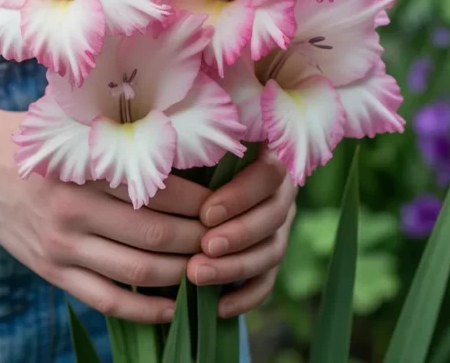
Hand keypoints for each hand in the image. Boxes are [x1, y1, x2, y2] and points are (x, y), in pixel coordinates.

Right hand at [0, 105, 208, 323]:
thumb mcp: (77, 125)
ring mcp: (63, 244)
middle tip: (229, 239)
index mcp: (88, 166)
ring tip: (211, 270)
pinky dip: (146, 309)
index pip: (159, 189)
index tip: (228, 202)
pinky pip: (107, 299)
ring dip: (181, 274)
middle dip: (199, 240)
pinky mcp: (52, 270)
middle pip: (155, 233)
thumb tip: (186, 133)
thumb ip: (121, 132)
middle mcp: (76, 207)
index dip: (200, 201)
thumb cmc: (39, 137)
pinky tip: (173, 308)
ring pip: (137, 269)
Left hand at [187, 149, 295, 317]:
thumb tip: (169, 156)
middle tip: (203, 247)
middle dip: (238, 234)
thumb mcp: (195, 143)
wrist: (186, 185)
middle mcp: (280, 191)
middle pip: (274, 216)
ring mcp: (278, 226)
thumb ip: (193, 145)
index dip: (241, 196)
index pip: (270, 174)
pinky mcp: (268, 257)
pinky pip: (267, 282)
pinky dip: (244, 297)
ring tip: (197, 275)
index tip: (206, 212)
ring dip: (235, 267)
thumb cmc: (189, 153)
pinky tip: (218, 306)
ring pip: (271, 251)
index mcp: (268, 154)